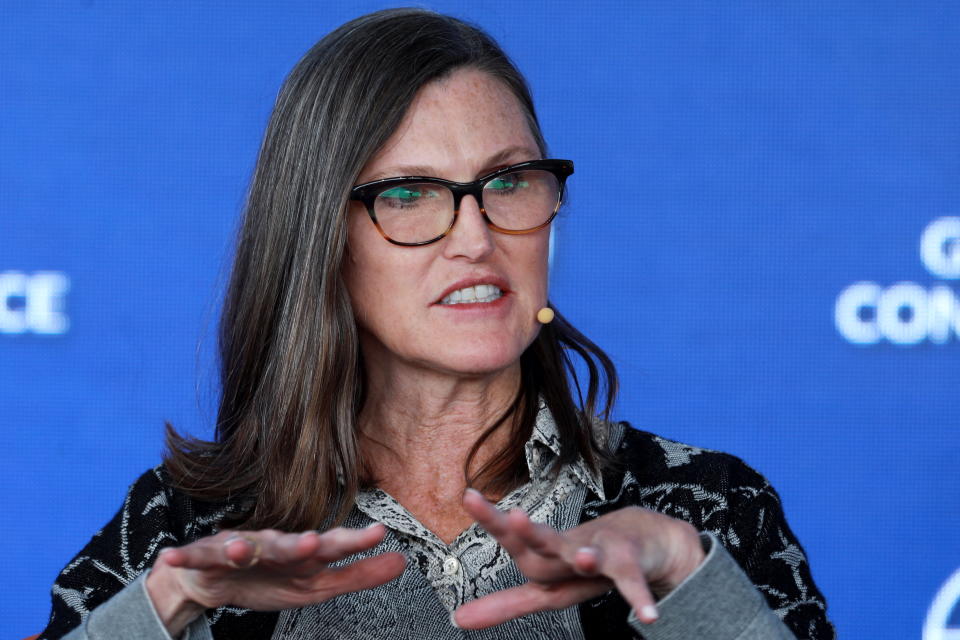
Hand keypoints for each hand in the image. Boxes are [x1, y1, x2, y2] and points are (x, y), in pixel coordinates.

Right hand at [146, 523, 404, 635]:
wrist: (213, 578)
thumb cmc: (270, 577)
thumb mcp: (316, 584)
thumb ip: (357, 575)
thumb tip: (401, 562)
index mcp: (300, 554)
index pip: (330, 547)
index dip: (352, 542)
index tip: (378, 533)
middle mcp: (272, 545)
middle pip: (286, 545)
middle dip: (297, 544)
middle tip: (311, 543)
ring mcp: (236, 549)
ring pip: (240, 547)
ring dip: (240, 547)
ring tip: (241, 549)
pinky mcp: (203, 558)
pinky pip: (192, 558)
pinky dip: (182, 556)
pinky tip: (171, 556)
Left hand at [452, 489, 704, 628]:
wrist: (648, 538)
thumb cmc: (588, 561)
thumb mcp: (546, 587)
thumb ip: (506, 603)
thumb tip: (458, 620)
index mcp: (546, 555)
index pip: (514, 542)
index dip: (492, 522)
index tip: (467, 495)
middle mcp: (570, 547)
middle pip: (546, 542)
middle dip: (531, 533)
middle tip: (514, 517)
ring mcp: (603, 551)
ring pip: (592, 553)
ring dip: (587, 556)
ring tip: (584, 557)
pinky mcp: (633, 562)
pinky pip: (635, 582)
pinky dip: (640, 597)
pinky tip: (648, 615)